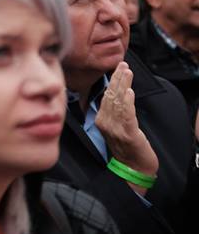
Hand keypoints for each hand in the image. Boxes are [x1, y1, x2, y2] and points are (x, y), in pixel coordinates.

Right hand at [95, 62, 158, 191]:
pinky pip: (127, 115)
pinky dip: (128, 102)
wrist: (134, 169)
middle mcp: (106, 124)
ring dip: (124, 85)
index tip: (117, 69)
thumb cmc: (127, 148)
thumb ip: (113, 112)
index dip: (112, 81)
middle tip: (122, 64)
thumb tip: (115, 93)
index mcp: (101, 121)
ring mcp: (116, 129)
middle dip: (117, 78)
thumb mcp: (115, 128)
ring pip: (118, 102)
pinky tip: (130, 92)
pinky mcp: (128, 135)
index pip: (105, 96)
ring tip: (127, 72)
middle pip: (110, 96)